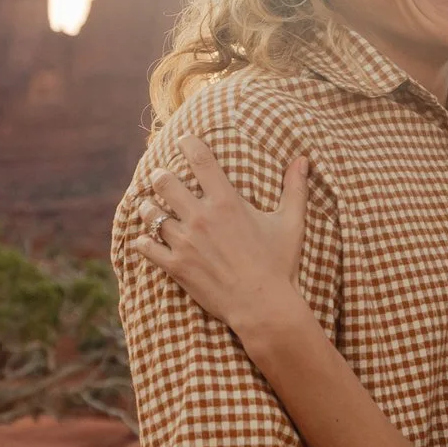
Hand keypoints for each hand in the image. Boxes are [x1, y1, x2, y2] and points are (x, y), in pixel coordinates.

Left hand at [129, 135, 310, 331]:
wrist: (263, 307)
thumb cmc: (279, 264)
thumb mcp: (291, 223)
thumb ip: (295, 188)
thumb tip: (303, 159)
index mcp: (226, 202)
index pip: (199, 159)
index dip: (188, 143)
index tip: (184, 139)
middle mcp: (201, 217)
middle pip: (164, 181)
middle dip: (160, 176)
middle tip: (162, 177)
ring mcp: (184, 242)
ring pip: (150, 214)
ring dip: (148, 208)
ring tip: (149, 206)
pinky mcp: (175, 266)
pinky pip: (146, 247)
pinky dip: (143, 241)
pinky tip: (145, 239)